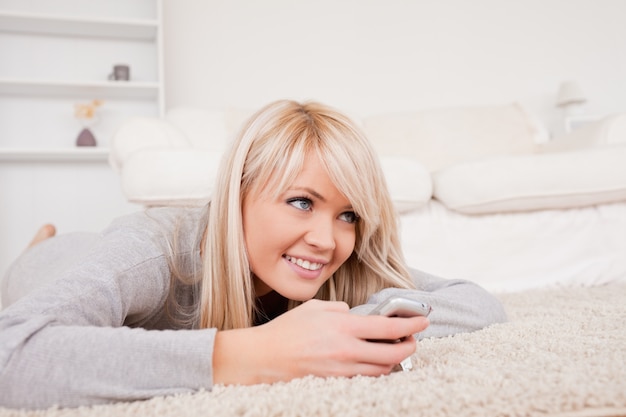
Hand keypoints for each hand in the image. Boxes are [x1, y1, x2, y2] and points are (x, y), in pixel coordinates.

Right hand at [212, 299, 428, 384]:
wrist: (265, 357)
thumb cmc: (287, 330)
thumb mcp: (315, 307)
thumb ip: (340, 309)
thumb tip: (355, 315)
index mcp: (343, 326)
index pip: (388, 327)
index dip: (411, 324)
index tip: (423, 321)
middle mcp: (346, 350)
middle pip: (393, 354)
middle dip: (409, 347)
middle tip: (412, 340)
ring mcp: (342, 370)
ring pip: (382, 371)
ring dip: (394, 362)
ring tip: (393, 351)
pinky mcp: (336, 382)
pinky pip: (365, 379)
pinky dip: (375, 371)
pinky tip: (373, 362)